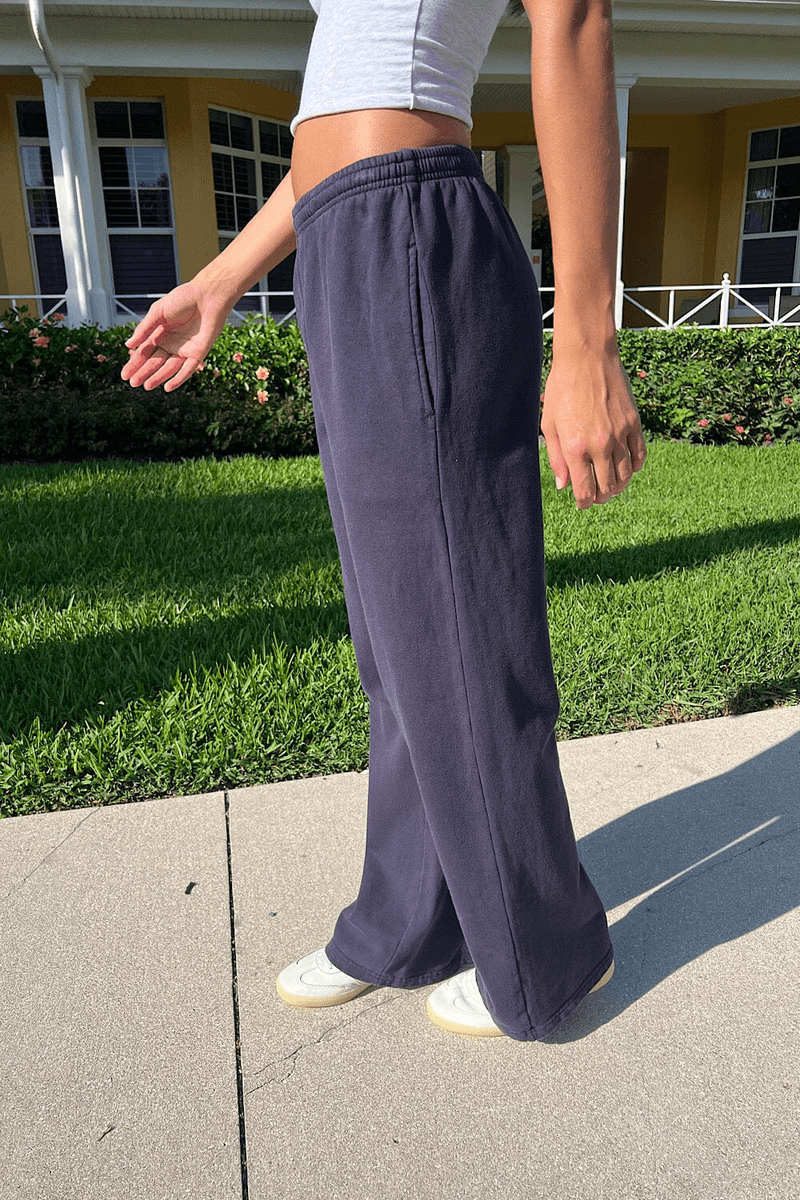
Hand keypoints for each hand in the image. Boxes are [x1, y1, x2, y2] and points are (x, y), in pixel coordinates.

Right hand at [120, 279, 230, 392]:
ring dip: (158, 377)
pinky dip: (178, 379)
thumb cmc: (184, 299)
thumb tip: (128, 345)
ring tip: (146, 386)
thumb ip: (144, 329)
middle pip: (155, 362)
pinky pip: (187, 370)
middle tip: (132, 383)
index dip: (135, 363)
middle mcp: (172, 343)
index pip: (145, 352)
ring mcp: (185, 349)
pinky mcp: (198, 353)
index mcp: (160, 333)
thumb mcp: (158, 313)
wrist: (208, 296)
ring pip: (169, 368)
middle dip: (144, 372)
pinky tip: (167, 388)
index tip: (124, 375)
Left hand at [540, 345, 646, 508]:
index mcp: (575, 447)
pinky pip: (640, 455)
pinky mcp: (634, 423)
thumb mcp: (549, 424)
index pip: (585, 490)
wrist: (586, 357)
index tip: (583, 503)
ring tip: (611, 486)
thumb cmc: (562, 388)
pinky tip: (627, 468)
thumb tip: (563, 486)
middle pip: (607, 487)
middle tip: (597, 496)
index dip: (584, 502)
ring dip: (619, 486)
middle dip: (602, 497)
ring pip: (625, 475)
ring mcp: (620, 434)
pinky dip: (635, 467)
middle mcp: (600, 444)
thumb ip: (556, 458)